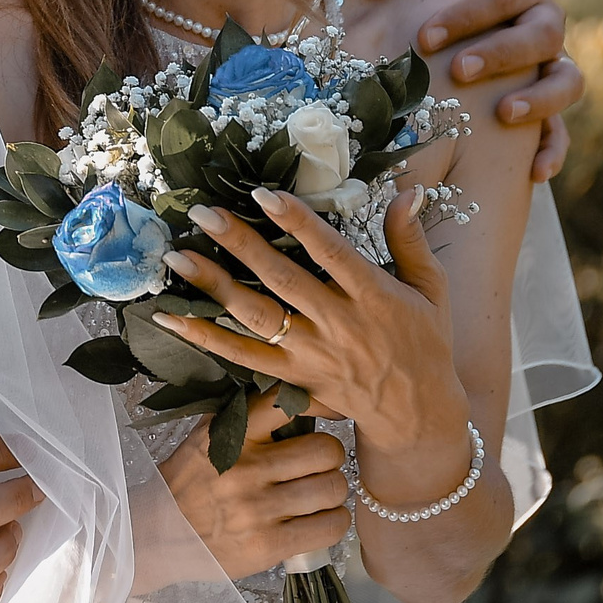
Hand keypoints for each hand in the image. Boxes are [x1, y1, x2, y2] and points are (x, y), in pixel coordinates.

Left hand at [157, 191, 469, 462]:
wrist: (416, 413)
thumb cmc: (425, 343)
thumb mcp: (432, 288)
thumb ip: (412, 239)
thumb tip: (408, 189)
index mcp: (373, 295)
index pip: (330, 252)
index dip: (297, 222)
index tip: (263, 194)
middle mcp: (339, 324)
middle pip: (282, 280)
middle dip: (241, 245)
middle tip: (202, 214)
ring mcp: (311, 354)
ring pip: (257, 318)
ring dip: (215, 287)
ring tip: (178, 258)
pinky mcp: (292, 378)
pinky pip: (243, 358)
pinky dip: (205, 339)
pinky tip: (171, 319)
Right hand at [158, 400, 350, 580]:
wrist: (154, 535)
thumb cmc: (187, 485)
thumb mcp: (205, 438)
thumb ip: (246, 418)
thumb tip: (296, 395)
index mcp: (231, 434)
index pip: (289, 403)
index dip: (322, 405)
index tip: (332, 411)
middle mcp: (246, 469)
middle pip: (325, 450)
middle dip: (330, 457)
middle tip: (320, 465)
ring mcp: (257, 509)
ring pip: (332, 488)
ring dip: (333, 492)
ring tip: (320, 495)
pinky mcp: (268, 546)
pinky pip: (329, 528)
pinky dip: (333, 522)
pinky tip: (319, 520)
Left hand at [364, 0, 583, 178]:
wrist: (450, 33)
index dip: (468, 14)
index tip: (426, 38)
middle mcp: (546, 19)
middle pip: (544, 33)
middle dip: (502, 53)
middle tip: (459, 71)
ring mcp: (553, 63)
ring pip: (568, 79)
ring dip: (541, 98)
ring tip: (504, 115)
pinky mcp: (550, 104)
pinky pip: (563, 128)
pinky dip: (554, 148)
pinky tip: (535, 172)